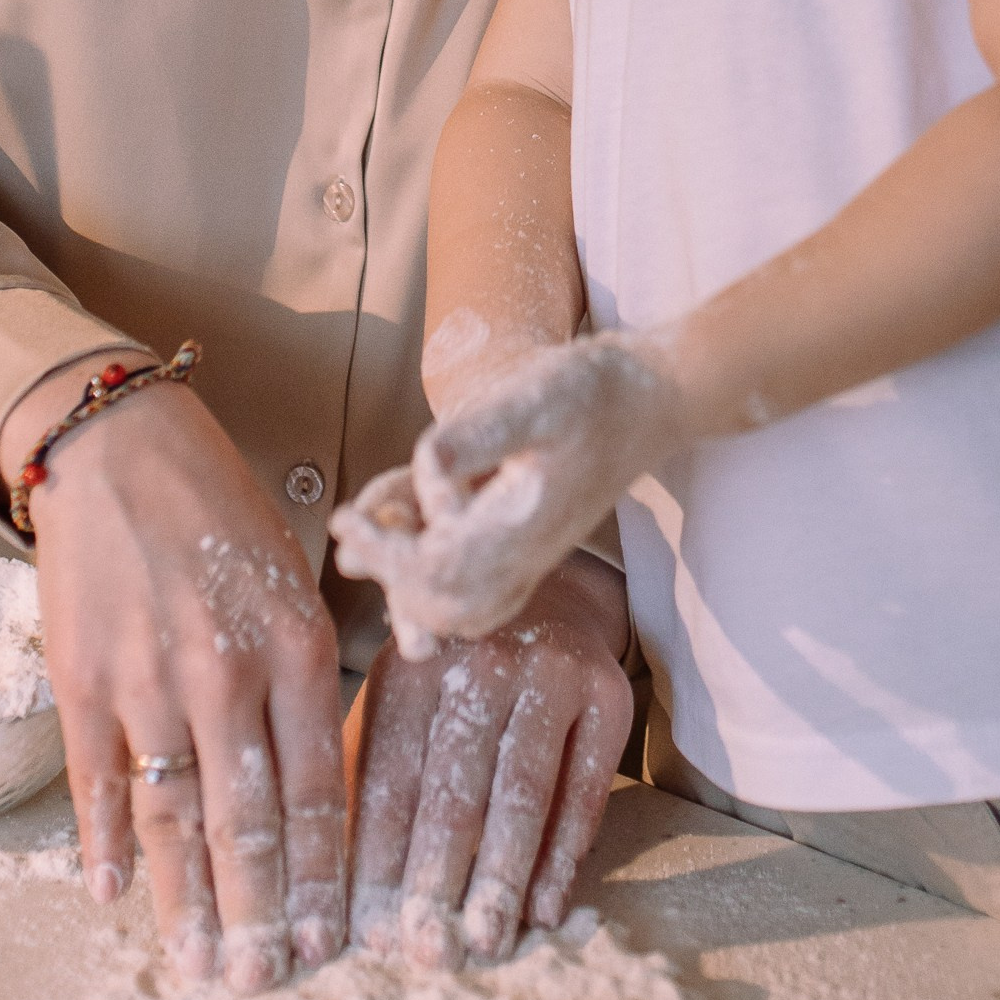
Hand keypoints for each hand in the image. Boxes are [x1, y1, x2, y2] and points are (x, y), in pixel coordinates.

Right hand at [8, 375, 346, 992]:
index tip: (326, 944)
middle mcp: (225, 675)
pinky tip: (111, 899)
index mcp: (294, 650)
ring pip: (172, 817)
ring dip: (184, 902)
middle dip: (257, 914)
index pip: (316, 790)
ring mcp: (146, 684)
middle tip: (262, 985)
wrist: (120, 450)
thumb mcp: (299, 580)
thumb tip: (346, 760)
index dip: (319, 877)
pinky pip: (96, 782)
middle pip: (246, 822)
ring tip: (194, 968)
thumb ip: (322, 670)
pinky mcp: (81, 683)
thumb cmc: (223, 513)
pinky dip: (102, 846)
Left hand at [329, 332, 681, 647]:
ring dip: (410, 589)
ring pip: (463, 607)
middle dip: (390, 578)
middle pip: (445, 604)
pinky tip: (410, 541)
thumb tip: (427, 464)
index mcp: (525, 526)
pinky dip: (437, 581)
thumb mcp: (536, 396)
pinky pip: (480, 587)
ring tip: (362, 550)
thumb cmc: (596, 391)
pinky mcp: (531, 541)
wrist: (655, 398)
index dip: (385, 554)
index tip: (344, 523)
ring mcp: (532, 553)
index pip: (438, 570)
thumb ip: (479, 433)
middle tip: (348, 536)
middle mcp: (527, 553)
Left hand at [345, 552, 632, 968]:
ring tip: (484, 943)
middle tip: (427, 955)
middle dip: (436, 880)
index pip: (390, 780)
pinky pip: (585, 789)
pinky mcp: (607, 695)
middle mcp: (478, 664)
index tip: (372, 936)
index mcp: (410, 670)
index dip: (379, 861)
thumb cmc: (455, 679)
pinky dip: (565, 855)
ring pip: (520, 792)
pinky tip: (545, 910)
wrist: (552, 604)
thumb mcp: (402, 703)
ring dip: (501, 876)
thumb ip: (372, 779)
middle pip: (454, 790)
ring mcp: (548, 675)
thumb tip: (338, 895)